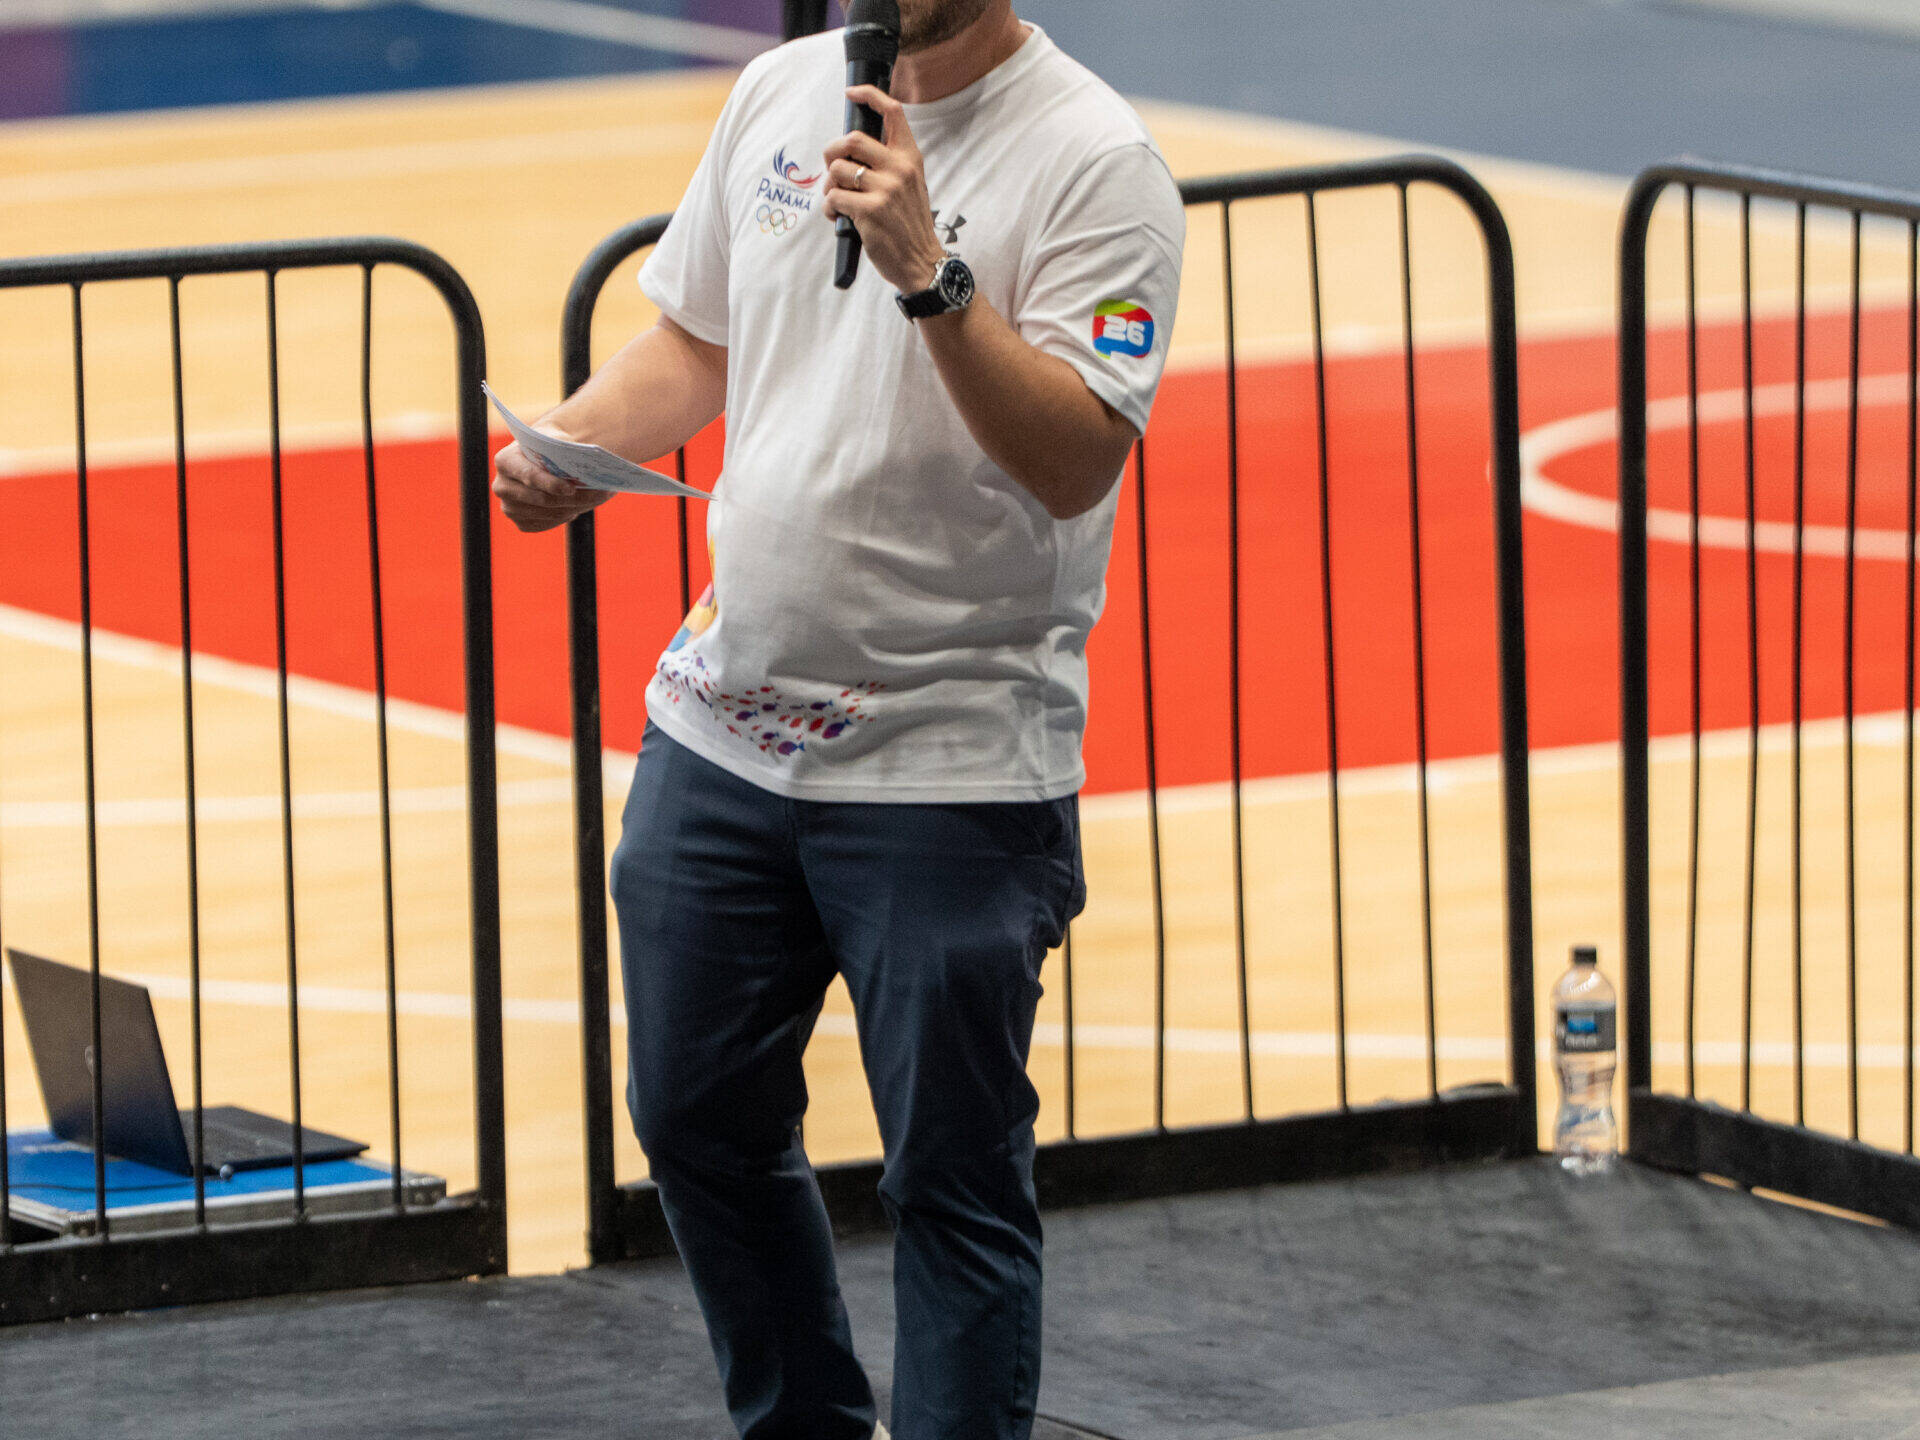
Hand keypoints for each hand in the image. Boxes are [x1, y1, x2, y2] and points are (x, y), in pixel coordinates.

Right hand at [491, 428, 610, 532]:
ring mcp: (510, 507)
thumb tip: (580, 458)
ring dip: (574, 507)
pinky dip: (565, 516)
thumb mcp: (554, 439)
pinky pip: (547, 523)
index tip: (571, 488)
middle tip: (599, 494)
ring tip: (594, 496)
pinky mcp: (521, 522)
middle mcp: (502, 486)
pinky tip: (573, 505)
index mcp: (505, 461)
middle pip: (541, 499)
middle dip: (572, 498)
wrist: (543, 460)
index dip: (551, 484)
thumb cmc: (549, 447)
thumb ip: (562, 446)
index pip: (528, 475)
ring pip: (548, 513)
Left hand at [821, 86, 948, 296]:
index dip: (869, 96)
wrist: (922, 262)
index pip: (893, 112)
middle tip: (833, 171)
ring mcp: (885, 190)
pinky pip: (833, 198)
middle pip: (851, 139)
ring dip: (829, 185)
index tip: (851, 94)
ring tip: (837, 200)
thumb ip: (889, 163)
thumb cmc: (909, 225)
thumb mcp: (911, 185)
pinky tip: (838, 217)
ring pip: (837, 170)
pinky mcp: (869, 211)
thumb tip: (850, 149)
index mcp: (910, 158)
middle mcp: (899, 169)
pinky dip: (829, 208)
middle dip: (831, 153)